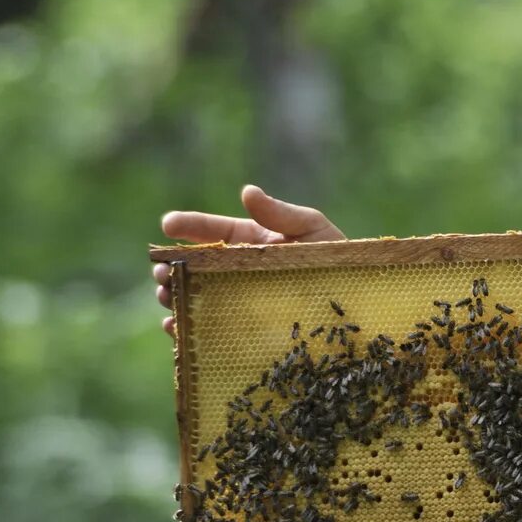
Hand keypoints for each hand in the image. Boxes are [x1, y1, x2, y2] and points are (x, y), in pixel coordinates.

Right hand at [152, 185, 345, 333]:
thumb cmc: (338, 260)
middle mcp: (238, 271)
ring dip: (174, 296)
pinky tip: (177, 328)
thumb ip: (281, 213)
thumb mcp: (313, 231)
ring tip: (167, 297)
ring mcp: (238, 300)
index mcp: (251, 242)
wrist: (359, 304)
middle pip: (194, 267)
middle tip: (162, 272)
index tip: (167, 224)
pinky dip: (187, 329)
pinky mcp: (243, 330)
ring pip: (195, 297)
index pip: (212, 230)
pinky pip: (207, 330)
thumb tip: (247, 191)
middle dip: (171, 267)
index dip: (188, 226)